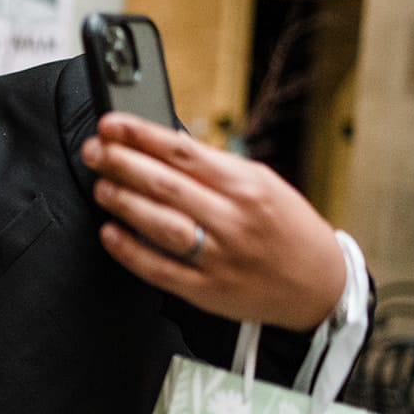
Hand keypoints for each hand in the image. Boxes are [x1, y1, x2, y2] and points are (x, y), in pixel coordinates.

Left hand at [81, 112, 344, 330]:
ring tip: (101, 187)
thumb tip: (164, 146)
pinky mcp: (206, 289)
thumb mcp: (264, 185)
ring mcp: (219, 256)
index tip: (112, 124)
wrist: (320, 286)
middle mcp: (233, 219)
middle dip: (122, 163)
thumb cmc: (288, 229)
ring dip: (125, 203)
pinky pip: (159, 269)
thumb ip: (216, 169)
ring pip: (161, 225)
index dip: (141, 135)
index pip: (184, 152)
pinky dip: (130, 251)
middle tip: (94, 150)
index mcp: (248, 185)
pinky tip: (109, 233)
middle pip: (166, 185)